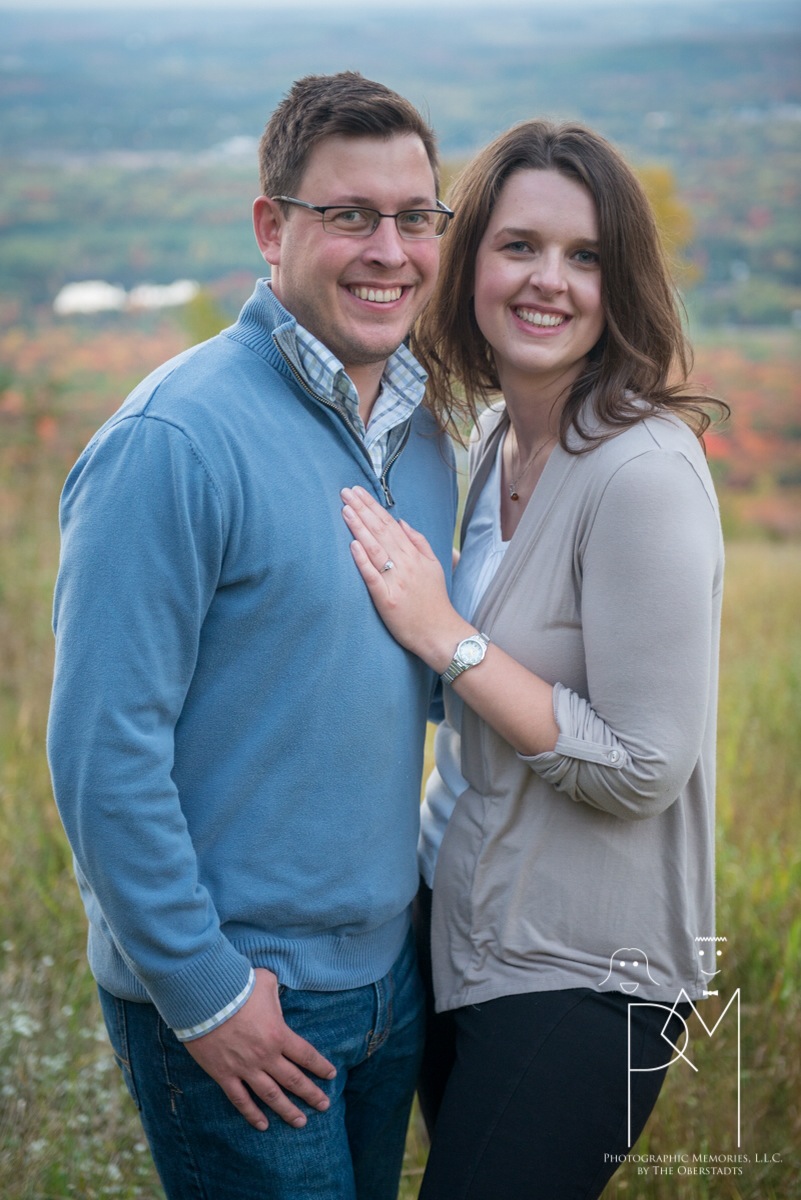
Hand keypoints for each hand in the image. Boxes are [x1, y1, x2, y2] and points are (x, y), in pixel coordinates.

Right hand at [184, 968, 335, 1130]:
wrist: (205, 999)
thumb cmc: (237, 987)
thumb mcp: (265, 982)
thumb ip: (275, 994)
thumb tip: (277, 996)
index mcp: (279, 1034)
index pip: (306, 1055)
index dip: (320, 1066)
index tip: (330, 1075)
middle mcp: (266, 1056)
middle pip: (294, 1080)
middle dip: (311, 1094)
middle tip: (324, 1105)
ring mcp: (245, 1068)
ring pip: (271, 1096)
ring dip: (288, 1110)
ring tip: (300, 1122)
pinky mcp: (224, 1075)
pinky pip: (241, 1100)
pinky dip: (252, 1114)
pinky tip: (263, 1125)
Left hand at [341, 485, 469, 669]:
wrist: (441, 633)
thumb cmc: (434, 602)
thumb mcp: (435, 566)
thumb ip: (419, 542)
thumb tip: (402, 522)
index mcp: (414, 556)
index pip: (390, 525)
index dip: (373, 507)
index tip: (358, 492)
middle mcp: (405, 565)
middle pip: (380, 532)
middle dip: (362, 510)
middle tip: (345, 492)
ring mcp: (396, 582)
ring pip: (375, 549)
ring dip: (359, 528)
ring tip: (345, 510)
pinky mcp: (386, 600)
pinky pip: (373, 577)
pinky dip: (363, 560)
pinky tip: (353, 545)